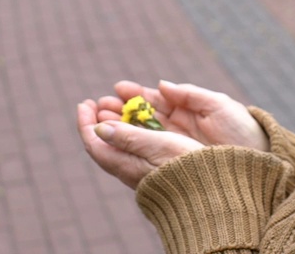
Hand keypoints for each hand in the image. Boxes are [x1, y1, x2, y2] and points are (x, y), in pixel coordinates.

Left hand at [77, 100, 203, 188]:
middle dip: (100, 119)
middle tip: (101, 101)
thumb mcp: (157, 146)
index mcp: (125, 165)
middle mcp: (129, 169)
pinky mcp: (153, 169)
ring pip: (120, 143)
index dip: (85, 122)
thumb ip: (128, 136)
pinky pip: (134, 146)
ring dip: (117, 123)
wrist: (208, 193)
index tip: (85, 103)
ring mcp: (140, 170)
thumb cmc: (184, 167)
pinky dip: (131, 130)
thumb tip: (99, 127)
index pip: (93, 143)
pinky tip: (139, 122)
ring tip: (119, 105)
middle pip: (104, 143)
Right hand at [96, 80, 269, 151]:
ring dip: (117, 127)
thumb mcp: (219, 106)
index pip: (154, 101)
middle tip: (97, 105)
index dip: (134, 95)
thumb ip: (190, 95)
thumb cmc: (243, 130)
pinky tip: (112, 140)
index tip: (116, 89)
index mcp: (187, 111)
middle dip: (118, 111)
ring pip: (139, 136)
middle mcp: (177, 129)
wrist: (260, 161)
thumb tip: (161, 85)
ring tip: (97, 118)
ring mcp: (175, 146)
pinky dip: (128, 146)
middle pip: (140, 118)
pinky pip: (147, 154)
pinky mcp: (175, 163)